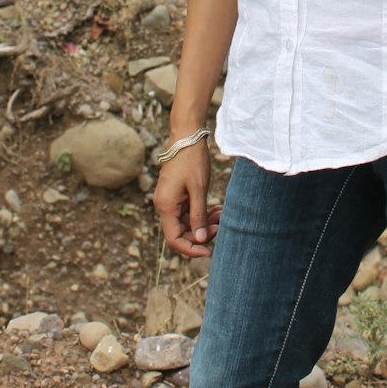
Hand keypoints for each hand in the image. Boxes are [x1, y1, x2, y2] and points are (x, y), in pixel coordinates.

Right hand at [152, 142, 221, 257]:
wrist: (187, 135)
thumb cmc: (192, 160)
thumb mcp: (198, 189)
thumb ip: (198, 216)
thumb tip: (199, 240)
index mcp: (165, 206)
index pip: (174, 239)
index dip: (191, 249)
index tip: (209, 252)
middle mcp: (164, 205)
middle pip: (181, 232)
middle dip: (201, 234)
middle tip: (221, 227)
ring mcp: (170, 200)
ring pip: (187, 222)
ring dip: (204, 223)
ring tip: (222, 215)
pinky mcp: (177, 194)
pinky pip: (188, 211)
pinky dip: (202, 213)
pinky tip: (217, 209)